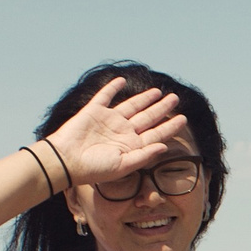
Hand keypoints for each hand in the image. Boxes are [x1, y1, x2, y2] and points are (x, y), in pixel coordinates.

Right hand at [45, 78, 189, 190]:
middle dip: (162, 108)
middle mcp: (123, 132)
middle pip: (148, 117)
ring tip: (158, 91)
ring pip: (132, 106)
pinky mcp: (94, 111)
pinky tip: (122, 81)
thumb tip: (165, 146)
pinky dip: (113, 88)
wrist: (66, 160)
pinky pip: (105, 96)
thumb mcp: (123, 165)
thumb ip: (144, 156)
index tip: (183, 119)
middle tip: (175, 98)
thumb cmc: (94, 168)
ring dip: (144, 98)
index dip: (170, 126)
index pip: (156, 134)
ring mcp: (109, 120)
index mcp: (132, 146)